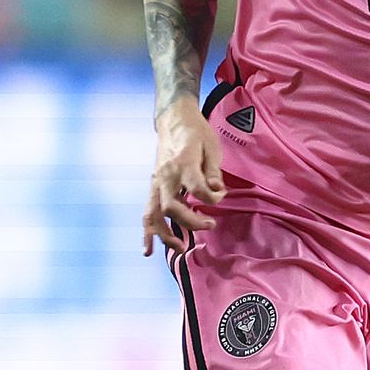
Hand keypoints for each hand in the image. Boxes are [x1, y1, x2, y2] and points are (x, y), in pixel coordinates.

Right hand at [143, 103, 226, 255]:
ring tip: (180, 248)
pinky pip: (147, 212)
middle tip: (210, 225)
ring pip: (154, 214)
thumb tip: (216, 190)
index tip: (222, 194)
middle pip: (171, 207)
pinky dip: (147, 232)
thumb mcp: (212, 146)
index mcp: (183, 162)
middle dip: (190, 222)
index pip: (197, 188)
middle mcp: (166, 175)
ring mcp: (156, 182)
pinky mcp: (154, 187)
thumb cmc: (196, 132)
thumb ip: (213, 170)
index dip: (212, 197)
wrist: (174, 120)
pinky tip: (148, 250)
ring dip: (165, 234)